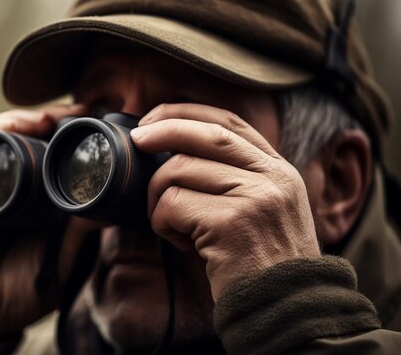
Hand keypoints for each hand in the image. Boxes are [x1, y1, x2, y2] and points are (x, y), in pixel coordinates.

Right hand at [0, 105, 95, 339]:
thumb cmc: (18, 290)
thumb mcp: (60, 260)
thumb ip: (80, 236)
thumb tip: (112, 207)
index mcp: (36, 199)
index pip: (53, 154)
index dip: (73, 137)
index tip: (99, 125)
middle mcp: (9, 185)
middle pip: (29, 136)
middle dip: (54, 119)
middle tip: (81, 112)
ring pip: (1, 133)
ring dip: (26, 118)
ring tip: (52, 117)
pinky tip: (15, 126)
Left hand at [131, 103, 320, 300]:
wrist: (288, 311)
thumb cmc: (262, 266)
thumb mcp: (263, 212)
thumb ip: (234, 181)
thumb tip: (173, 154)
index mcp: (279, 171)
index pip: (230, 122)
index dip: (188, 113)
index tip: (156, 117)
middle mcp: (272, 178)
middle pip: (205, 134)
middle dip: (163, 129)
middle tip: (137, 139)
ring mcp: (255, 197)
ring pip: (179, 171)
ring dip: (159, 197)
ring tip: (171, 224)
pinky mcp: (231, 222)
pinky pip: (172, 205)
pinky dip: (163, 223)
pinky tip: (183, 243)